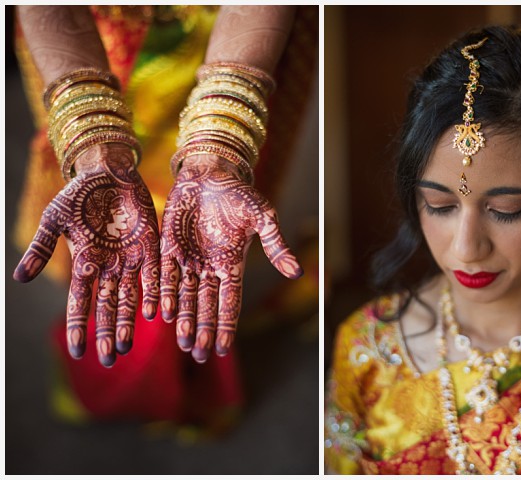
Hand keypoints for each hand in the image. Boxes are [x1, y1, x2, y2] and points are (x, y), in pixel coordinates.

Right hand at [14, 144, 160, 366]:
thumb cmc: (78, 195)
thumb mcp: (55, 219)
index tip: (78, 352)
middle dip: (107, 333)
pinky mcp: (152, 245)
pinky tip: (156, 313)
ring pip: (131, 297)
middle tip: (109, 360)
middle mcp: (109, 266)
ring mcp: (132, 257)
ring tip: (127, 345)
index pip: (80, 302)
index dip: (79, 326)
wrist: (108, 171)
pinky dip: (155, 293)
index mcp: (85, 262)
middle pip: (108, 306)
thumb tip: (19, 279)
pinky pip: (155, 274)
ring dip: (128, 321)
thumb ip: (40, 248)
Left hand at [160, 155, 302, 362]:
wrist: (209, 172)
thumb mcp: (263, 217)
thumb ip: (276, 245)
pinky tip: (161, 314)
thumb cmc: (239, 194)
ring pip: (184, 297)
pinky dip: (163, 295)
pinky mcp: (167, 248)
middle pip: (205, 307)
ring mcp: (187, 259)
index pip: (229, 302)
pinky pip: (163, 277)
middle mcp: (209, 267)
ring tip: (182, 344)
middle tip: (199, 356)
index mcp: (232, 264)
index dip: (226, 326)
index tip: (223, 349)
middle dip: (202, 332)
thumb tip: (298, 272)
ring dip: (183, 321)